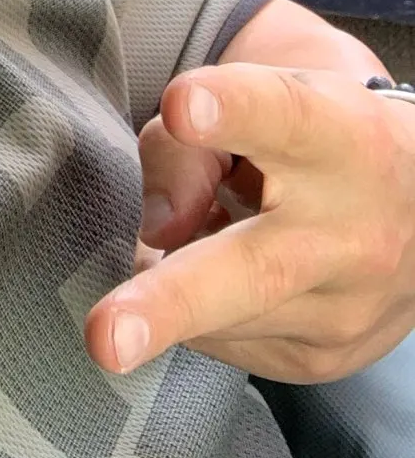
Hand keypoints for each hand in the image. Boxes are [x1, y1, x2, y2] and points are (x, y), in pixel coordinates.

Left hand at [86, 63, 414, 381]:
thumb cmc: (317, 137)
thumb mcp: (262, 98)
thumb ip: (190, 141)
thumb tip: (155, 229)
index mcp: (338, 139)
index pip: (283, 117)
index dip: (232, 109)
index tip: (183, 105)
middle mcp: (351, 233)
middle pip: (256, 269)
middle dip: (173, 302)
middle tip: (105, 335)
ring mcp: (343, 310)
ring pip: (217, 314)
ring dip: (173, 286)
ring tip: (188, 236)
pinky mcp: (322, 359)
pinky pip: (222, 340)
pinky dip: (199, 311)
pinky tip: (221, 271)